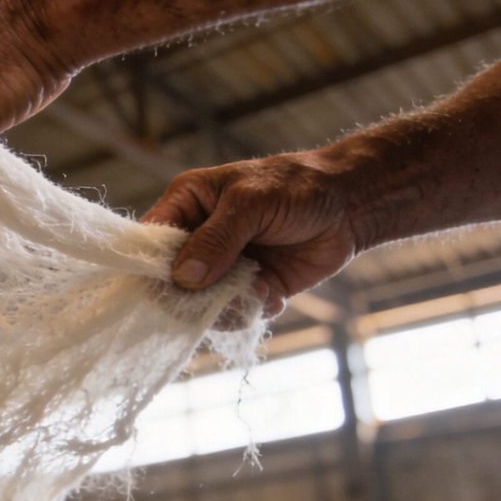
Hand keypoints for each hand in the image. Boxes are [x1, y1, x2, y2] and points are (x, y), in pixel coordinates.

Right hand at [140, 152, 365, 317]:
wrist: (351, 206)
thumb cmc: (297, 187)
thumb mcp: (252, 202)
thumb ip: (217, 238)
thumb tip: (184, 277)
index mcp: (187, 204)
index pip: (150, 239)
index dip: (150, 264)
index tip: (163, 286)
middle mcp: (198, 237)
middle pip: (171, 279)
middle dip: (192, 294)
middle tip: (218, 295)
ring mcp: (222, 266)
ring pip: (201, 303)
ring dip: (226, 305)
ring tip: (255, 291)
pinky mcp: (249, 288)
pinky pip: (235, 312)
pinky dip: (252, 309)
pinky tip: (273, 292)